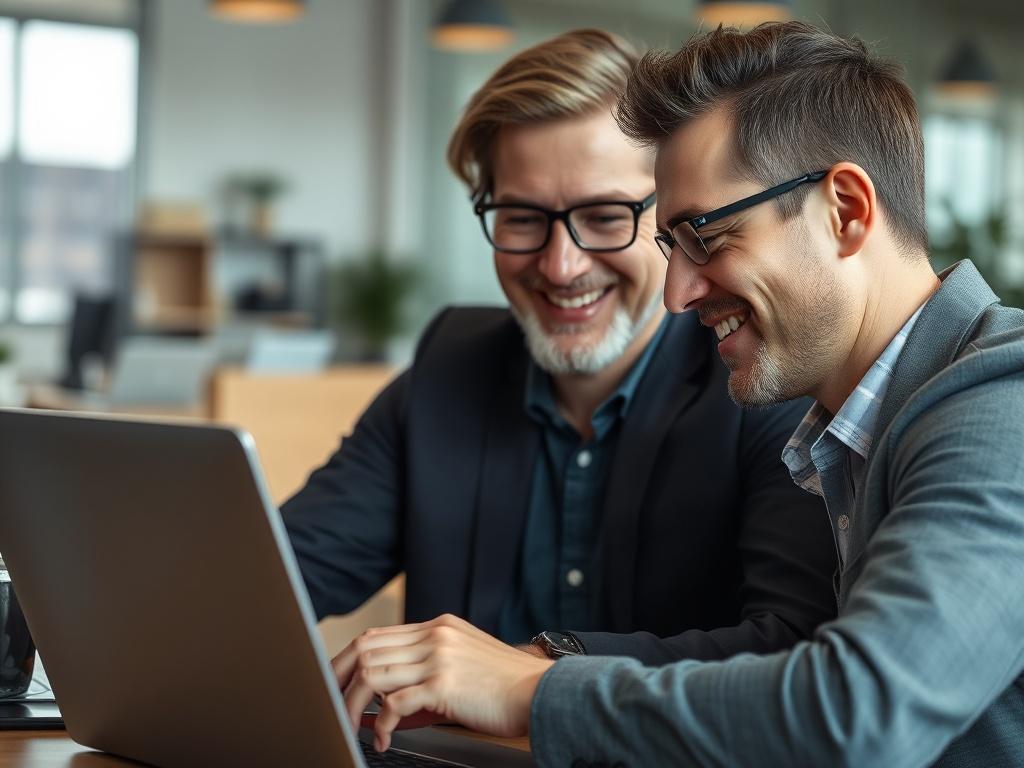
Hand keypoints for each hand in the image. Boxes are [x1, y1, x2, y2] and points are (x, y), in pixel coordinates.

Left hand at [332, 614, 553, 751]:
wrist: (542, 691)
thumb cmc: (506, 684)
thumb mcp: (466, 658)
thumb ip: (431, 662)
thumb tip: (390, 694)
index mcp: (439, 626)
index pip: (377, 635)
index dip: (347, 658)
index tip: (333, 680)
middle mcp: (435, 635)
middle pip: (366, 649)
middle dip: (338, 679)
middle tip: (329, 704)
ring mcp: (439, 657)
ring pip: (372, 674)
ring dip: (352, 705)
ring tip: (348, 726)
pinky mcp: (444, 684)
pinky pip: (394, 703)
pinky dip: (380, 724)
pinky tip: (383, 739)